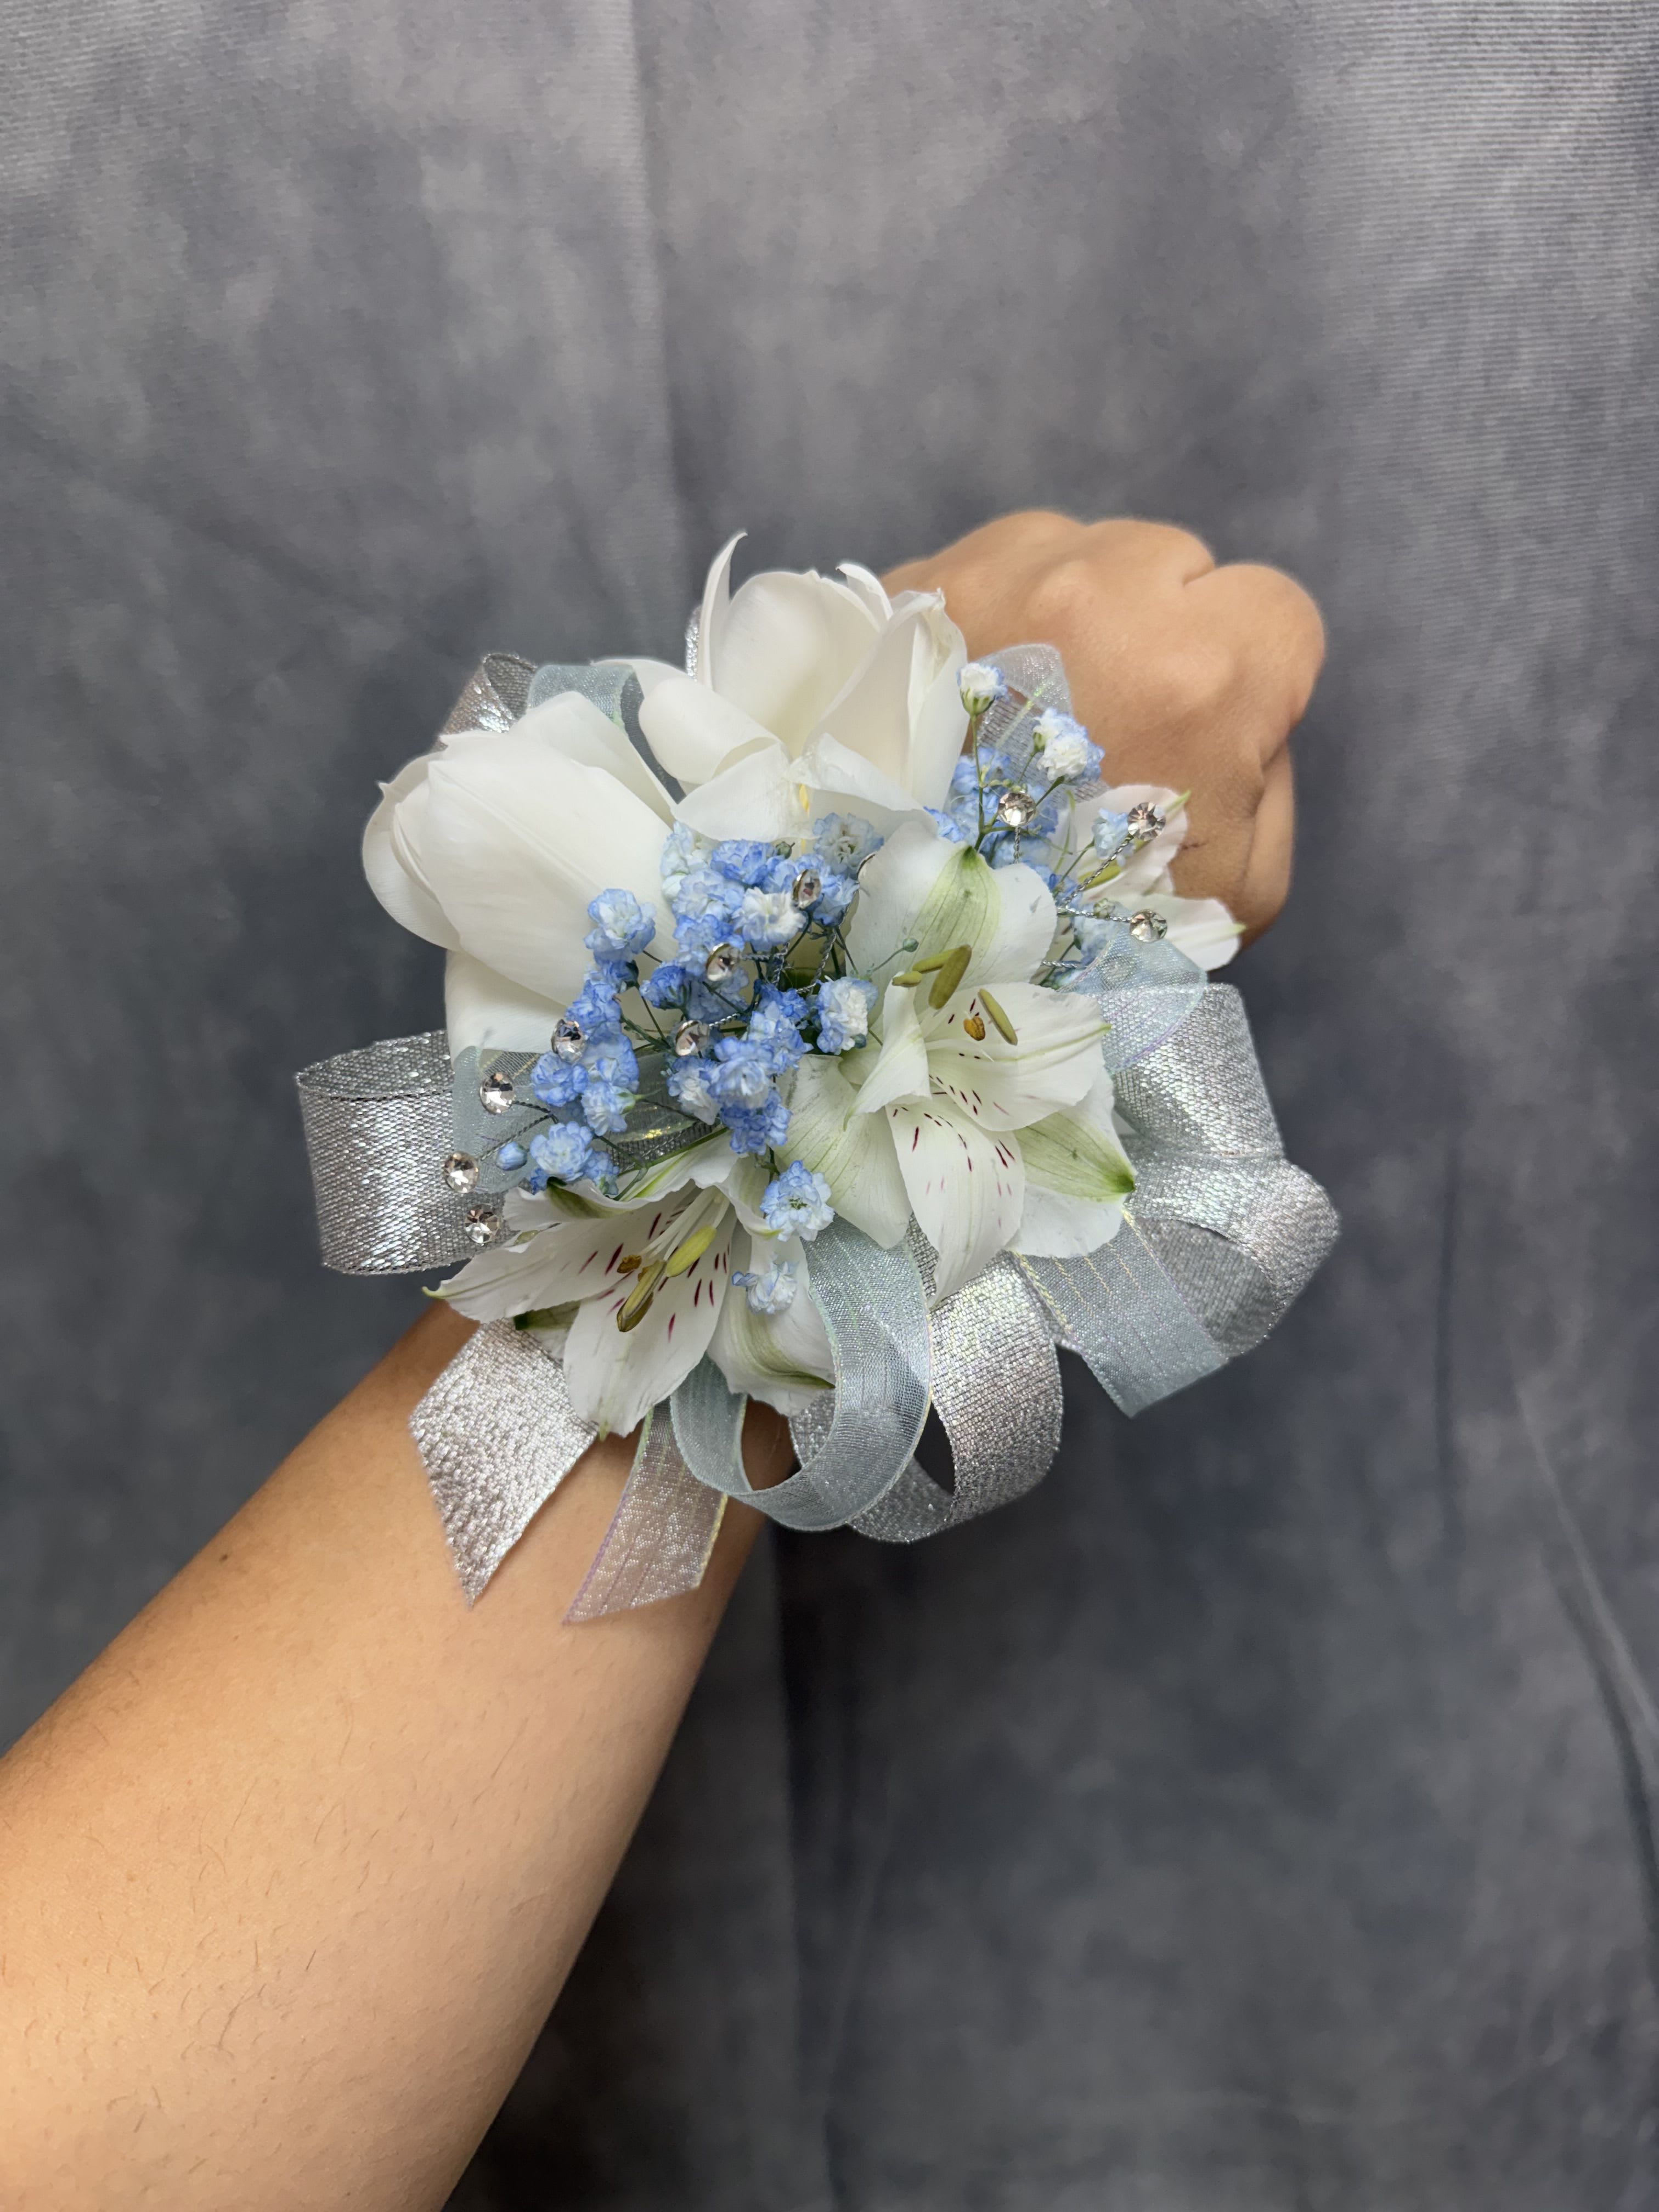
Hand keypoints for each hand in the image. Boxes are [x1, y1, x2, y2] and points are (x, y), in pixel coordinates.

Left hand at [884, 512, 1324, 943]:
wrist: (895, 940)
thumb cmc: (1076, 936)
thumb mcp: (1234, 892)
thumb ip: (1268, 781)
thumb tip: (1246, 718)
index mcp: (1199, 669)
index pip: (1273, 609)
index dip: (1250, 674)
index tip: (1202, 728)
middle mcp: (1095, 591)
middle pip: (1172, 565)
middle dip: (1157, 633)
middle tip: (1107, 729)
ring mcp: (994, 575)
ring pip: (1074, 550)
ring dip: (1069, 615)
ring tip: (1025, 721)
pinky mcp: (910, 584)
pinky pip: (984, 569)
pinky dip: (986, 623)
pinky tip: (964, 706)